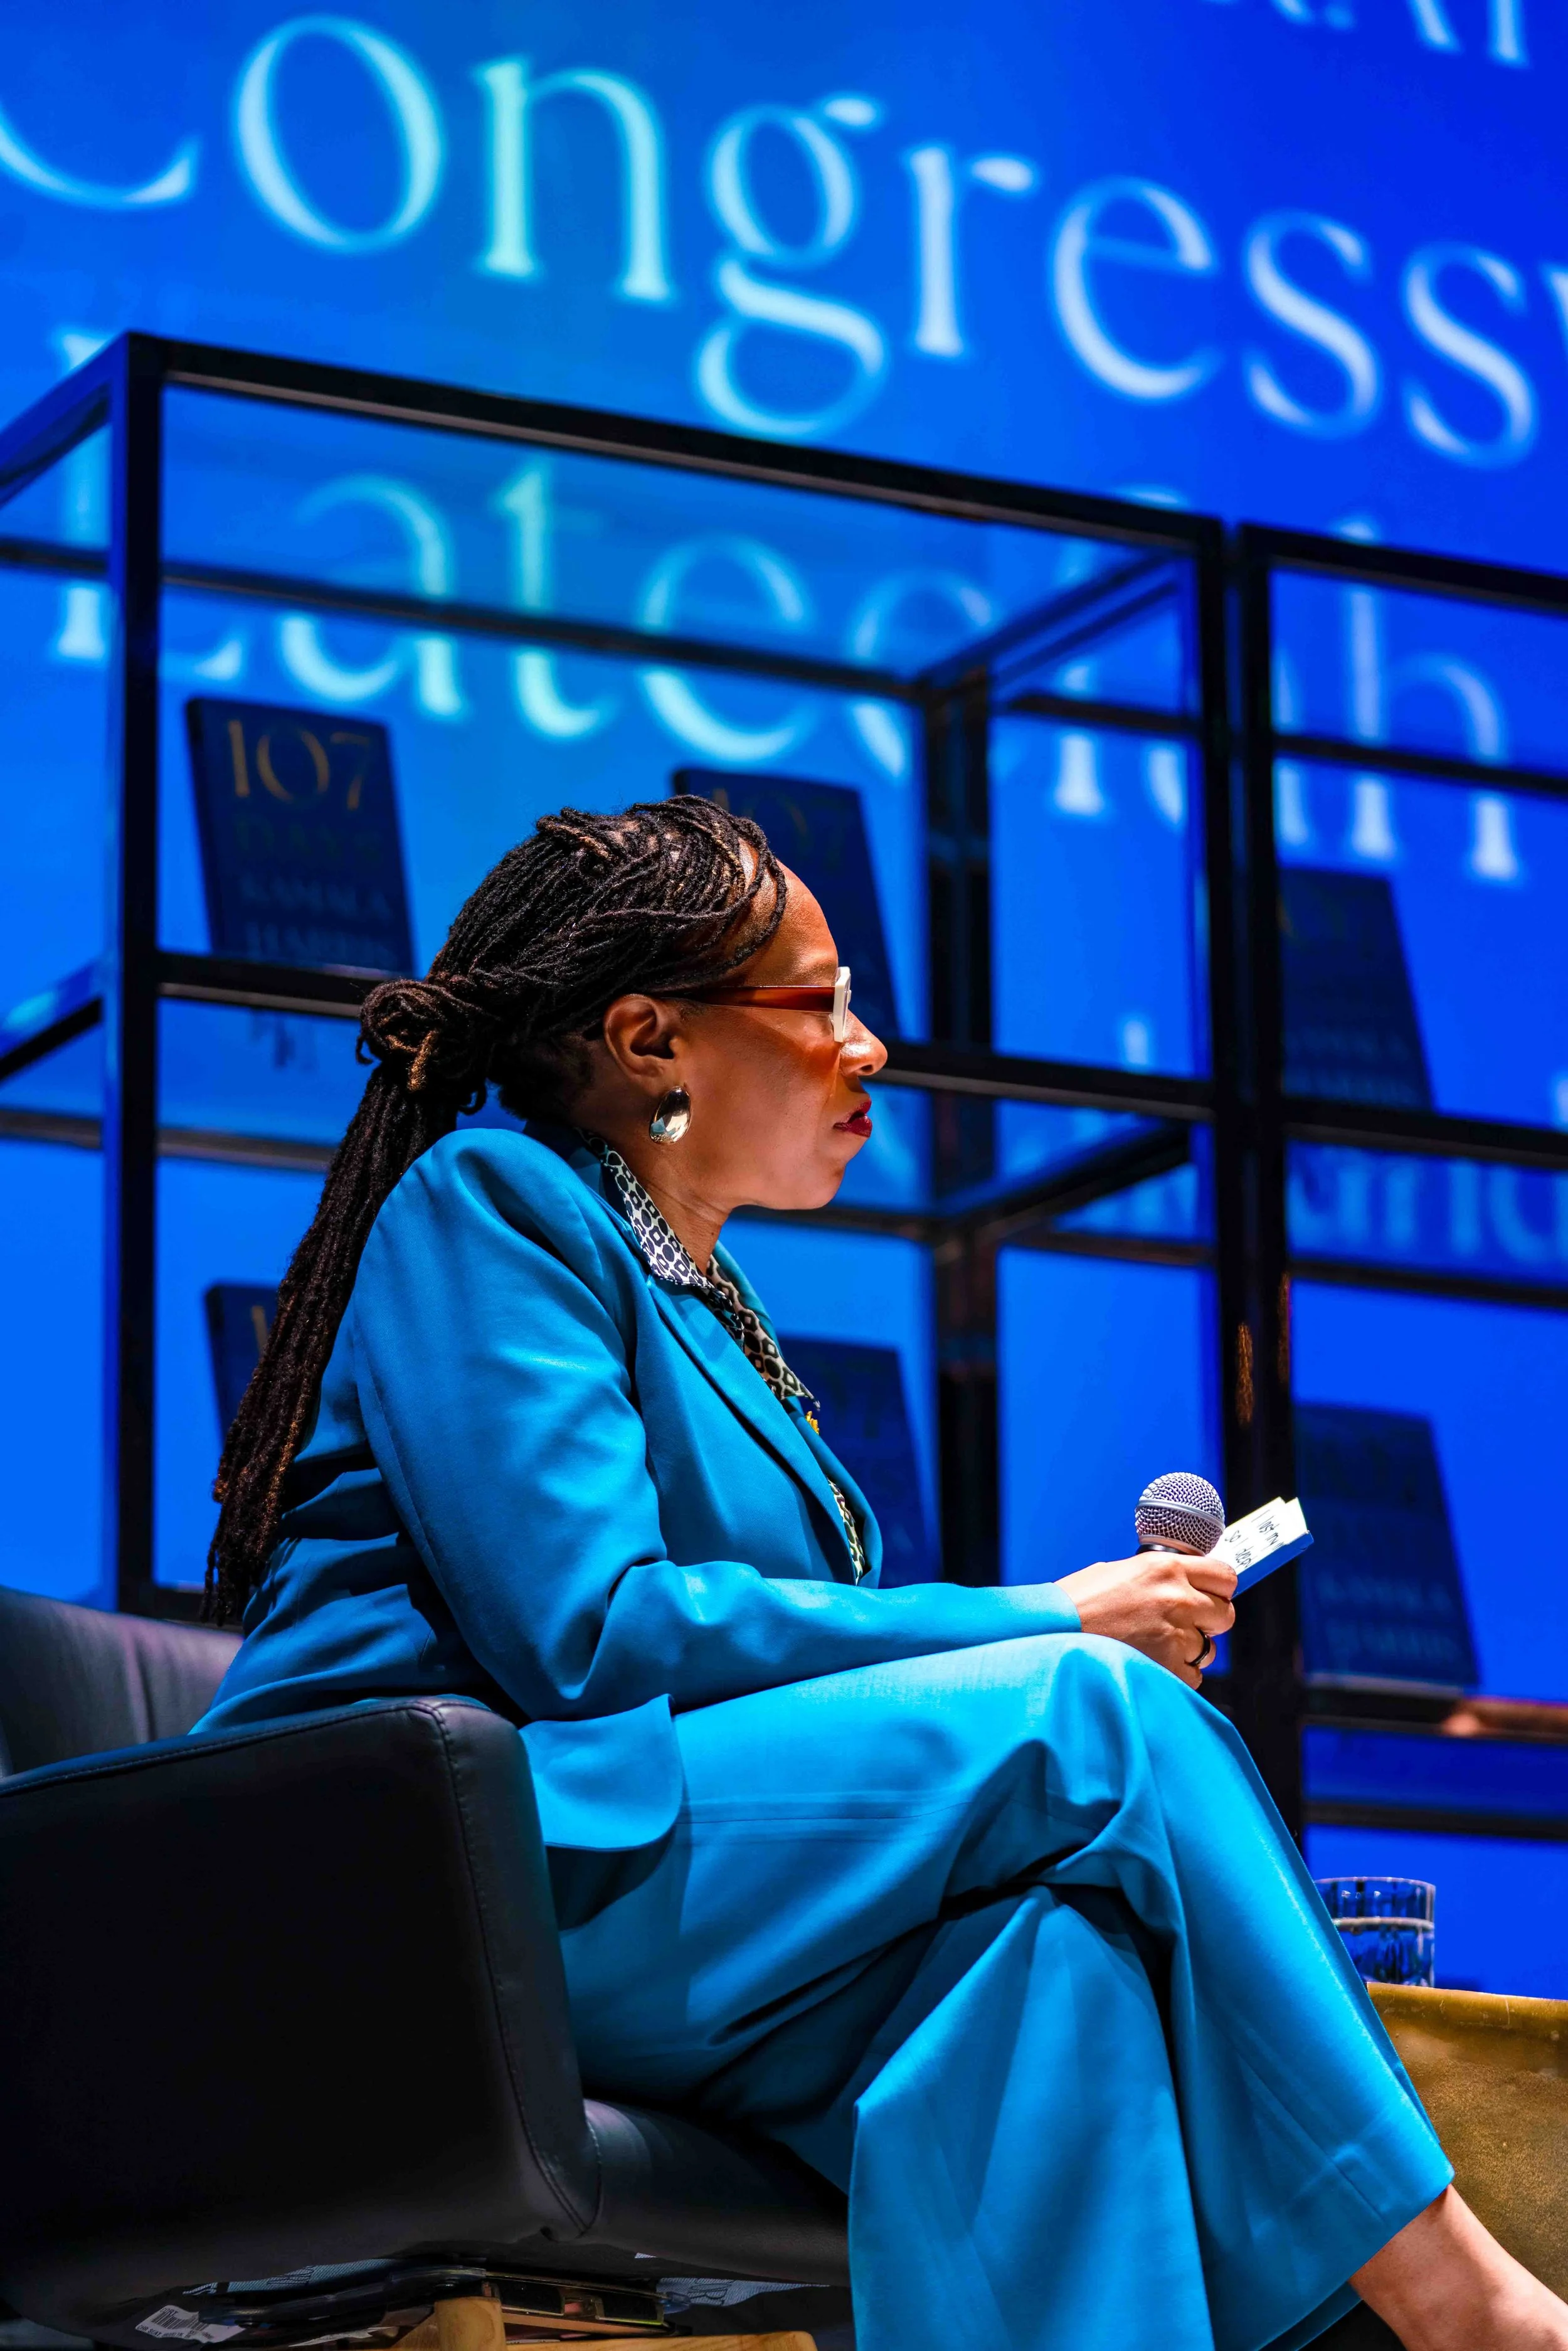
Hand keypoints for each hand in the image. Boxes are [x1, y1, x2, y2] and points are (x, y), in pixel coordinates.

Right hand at [1056, 1547, 1236, 1688]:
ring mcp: (1174, 1634)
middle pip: (1225, 1614)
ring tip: (1158, 1646)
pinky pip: (1193, 1675)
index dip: (1220, 1589)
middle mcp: (1177, 1598)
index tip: (1213, 1595)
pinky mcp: (1168, 1666)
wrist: (1053, 1631)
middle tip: (1187, 1624)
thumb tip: (1182, 1584)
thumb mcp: (1121, 1571)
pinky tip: (1152, 1663)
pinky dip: (1177, 1673)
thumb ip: (1159, 1577)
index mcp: (1166, 1567)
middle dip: (1210, 1620)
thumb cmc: (1078, 1601)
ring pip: (1208, 1648)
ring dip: (1190, 1649)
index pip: (1225, 1576)